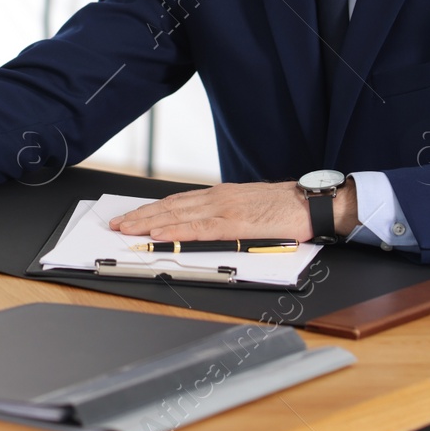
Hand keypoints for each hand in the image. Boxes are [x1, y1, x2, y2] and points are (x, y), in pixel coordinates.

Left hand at [109, 179, 358, 241]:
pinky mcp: (235, 224)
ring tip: (127, 228)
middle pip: (170, 207)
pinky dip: (175, 231)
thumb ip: (227, 214)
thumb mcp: (250, 207)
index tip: (132, 214)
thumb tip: (206, 226)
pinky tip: (158, 234)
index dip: (153, 209)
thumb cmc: (285, 209)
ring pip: (178, 215)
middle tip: (117, 223)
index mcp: (220, 196)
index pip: (178, 201)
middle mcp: (217, 198)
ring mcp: (224, 210)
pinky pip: (198, 229)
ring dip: (149, 222)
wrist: (312, 204)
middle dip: (141, 215)